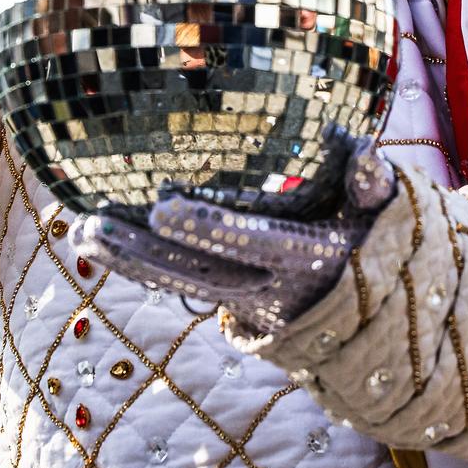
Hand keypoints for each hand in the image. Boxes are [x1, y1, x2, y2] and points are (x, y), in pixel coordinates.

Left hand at [74, 132, 397, 332]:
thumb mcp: (386, 215)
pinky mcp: (229, 300)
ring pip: (177, 283)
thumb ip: (373, 183)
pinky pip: (176, 284)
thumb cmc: (378, 241)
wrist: (377, 317)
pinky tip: (95, 242)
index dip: (208, 227)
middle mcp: (268, 288)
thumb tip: (361, 150)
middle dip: (144, 254)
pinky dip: (136, 267)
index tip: (165, 206)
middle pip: (195, 273)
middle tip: (95, 227)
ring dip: (127, 262)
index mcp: (306, 259)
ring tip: (81, 233)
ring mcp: (244, 300)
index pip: (250, 243)